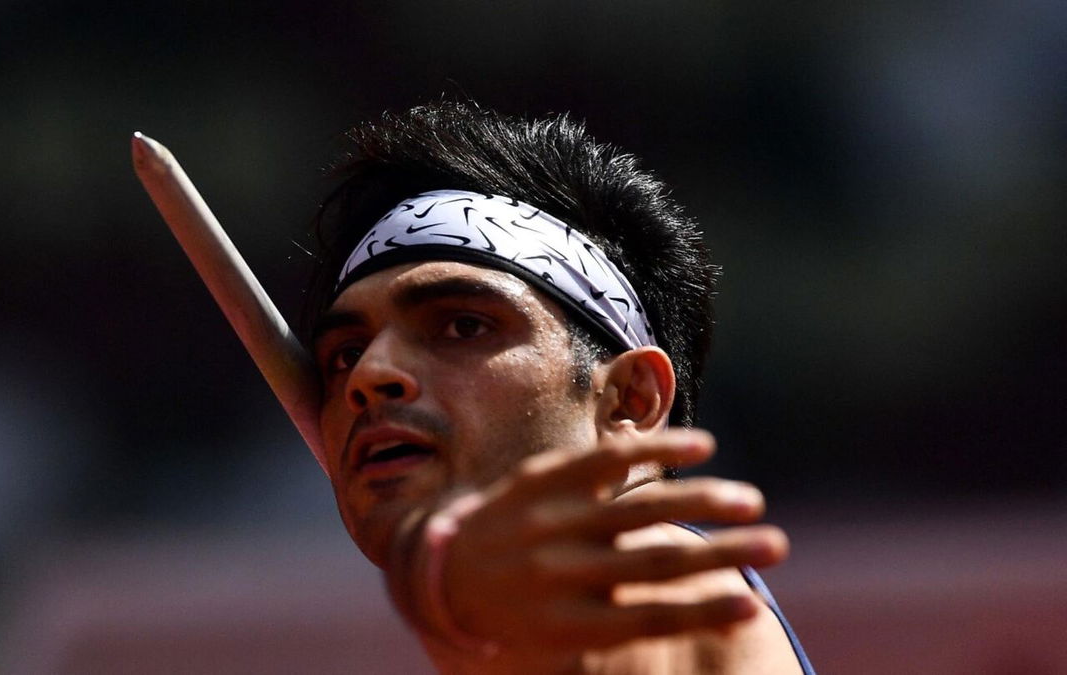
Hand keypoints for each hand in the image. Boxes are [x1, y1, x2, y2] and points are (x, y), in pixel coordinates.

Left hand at [407, 429, 787, 652]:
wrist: (438, 573)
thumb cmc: (516, 620)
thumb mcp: (561, 640)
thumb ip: (622, 630)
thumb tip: (700, 623)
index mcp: (567, 621)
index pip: (648, 616)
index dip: (703, 612)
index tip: (755, 606)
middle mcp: (561, 570)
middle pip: (656, 561)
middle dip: (723, 553)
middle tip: (779, 545)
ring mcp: (550, 519)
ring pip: (639, 508)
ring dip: (703, 501)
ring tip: (754, 503)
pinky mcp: (542, 478)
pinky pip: (605, 460)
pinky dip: (655, 450)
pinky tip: (703, 445)